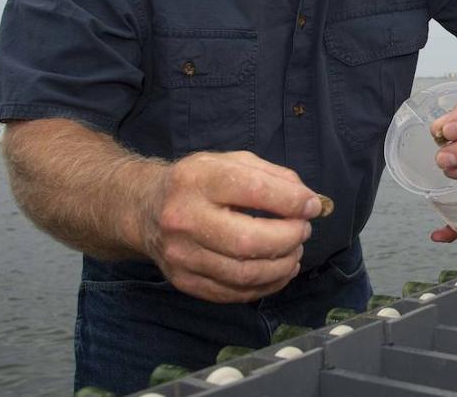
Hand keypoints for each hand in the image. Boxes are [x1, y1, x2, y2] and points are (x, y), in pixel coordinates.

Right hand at [139, 150, 323, 302]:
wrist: (145, 209)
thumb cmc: (198, 183)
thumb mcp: (230, 162)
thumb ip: (273, 176)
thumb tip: (309, 202)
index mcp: (198, 180)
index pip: (253, 190)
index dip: (291, 201)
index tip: (311, 206)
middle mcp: (184, 219)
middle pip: (248, 241)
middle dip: (288, 238)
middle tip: (303, 231)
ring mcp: (181, 256)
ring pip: (244, 274)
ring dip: (282, 266)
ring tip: (295, 251)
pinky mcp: (184, 282)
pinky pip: (234, 293)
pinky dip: (266, 286)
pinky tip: (280, 270)